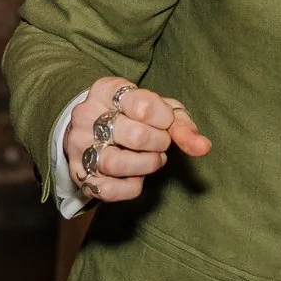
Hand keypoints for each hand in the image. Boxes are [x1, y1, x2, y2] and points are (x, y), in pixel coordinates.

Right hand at [63, 76, 212, 204]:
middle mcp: (87, 115)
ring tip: (153, 159)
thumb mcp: (157, 109)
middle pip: (135, 136)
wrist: (91, 128)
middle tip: (161, 143)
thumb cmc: (133, 116)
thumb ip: (182, 124)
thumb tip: (202, 147)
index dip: (165, 120)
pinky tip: (136, 176)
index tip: (166, 123)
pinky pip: (107, 189)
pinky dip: (131, 187)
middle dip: (159, 144)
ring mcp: (78, 145)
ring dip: (146, 165)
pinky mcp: (78, 174)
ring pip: (116, 163)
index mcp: (106, 90)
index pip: (144, 105)